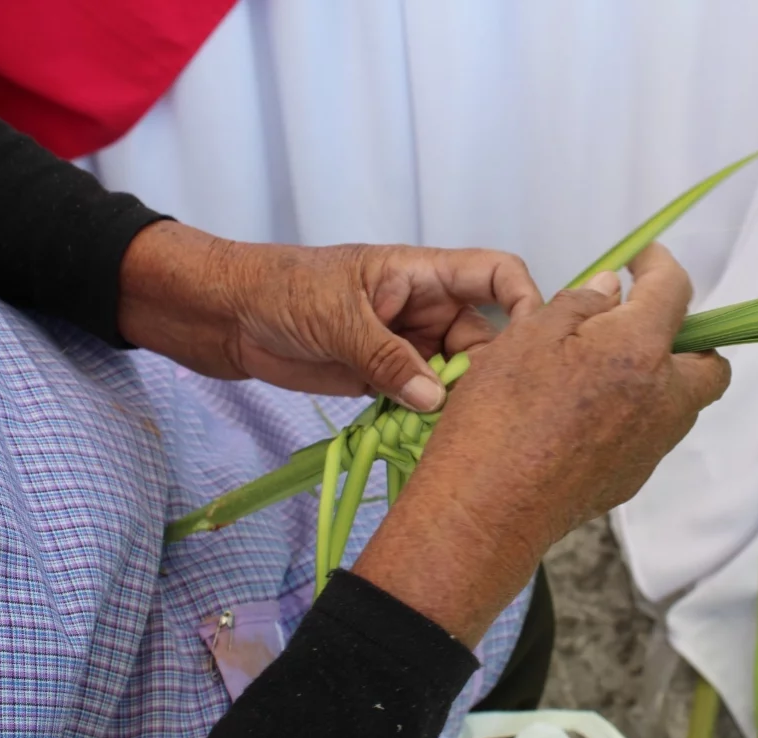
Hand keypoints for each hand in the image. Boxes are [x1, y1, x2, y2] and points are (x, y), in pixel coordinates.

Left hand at [117, 221, 541, 410]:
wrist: (227, 317)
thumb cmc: (281, 291)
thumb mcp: (338, 318)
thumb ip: (388, 357)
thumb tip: (436, 399)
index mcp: (423, 274)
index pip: (496, 274)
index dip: (524, 302)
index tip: (530, 346)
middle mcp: (426, 310)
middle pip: (485, 338)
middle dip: (487, 373)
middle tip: (477, 412)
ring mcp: (408, 346)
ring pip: (456, 376)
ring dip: (456, 404)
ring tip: (453, 435)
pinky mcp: (386, 379)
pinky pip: (423, 400)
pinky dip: (428, 421)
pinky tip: (428, 442)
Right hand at [353, 243, 730, 644]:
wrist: (487, 509)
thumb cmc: (500, 416)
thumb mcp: (529, 336)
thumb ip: (579, 304)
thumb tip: (610, 290)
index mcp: (639, 350)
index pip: (674, 290)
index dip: (659, 264)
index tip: (642, 258)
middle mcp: (663, 399)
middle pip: (707, 361)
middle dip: (685, 336)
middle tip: (638, 325)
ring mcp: (652, 445)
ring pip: (682, 401)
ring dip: (661, 377)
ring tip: (604, 369)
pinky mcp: (632, 478)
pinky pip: (652, 434)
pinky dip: (635, 413)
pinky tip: (586, 414)